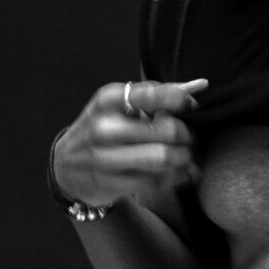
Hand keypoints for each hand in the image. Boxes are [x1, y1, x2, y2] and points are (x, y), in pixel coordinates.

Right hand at [52, 78, 208, 207]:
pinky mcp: (112, 184)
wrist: (67, 168)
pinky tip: (180, 172)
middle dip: (187, 134)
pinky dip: (177, 176)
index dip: (181, 101)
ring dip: (184, 158)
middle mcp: (104, 127)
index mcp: (108, 100)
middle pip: (167, 129)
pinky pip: (158, 181)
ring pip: (165, 158)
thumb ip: (160, 94)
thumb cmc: (103, 129)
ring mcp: (106, 158)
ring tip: (185, 155)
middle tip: (189, 137)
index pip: (154, 94)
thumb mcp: (121, 105)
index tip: (190, 107)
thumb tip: (202, 85)